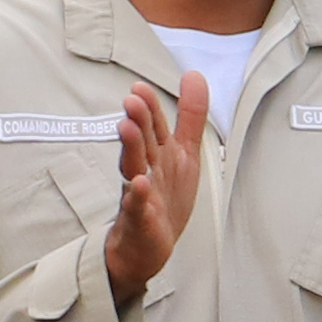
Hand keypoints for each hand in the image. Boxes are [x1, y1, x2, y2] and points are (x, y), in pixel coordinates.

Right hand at [103, 78, 211, 308]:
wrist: (147, 247)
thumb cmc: (164, 197)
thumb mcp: (185, 153)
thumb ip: (190, 115)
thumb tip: (194, 74)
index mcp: (158, 155)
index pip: (152, 126)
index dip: (150, 107)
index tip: (139, 87)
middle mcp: (146, 170)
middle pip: (142, 142)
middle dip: (138, 121)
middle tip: (132, 100)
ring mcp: (140, 195)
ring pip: (134, 168)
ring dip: (131, 148)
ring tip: (127, 129)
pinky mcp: (139, 221)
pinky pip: (136, 208)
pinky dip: (136, 197)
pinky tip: (138, 186)